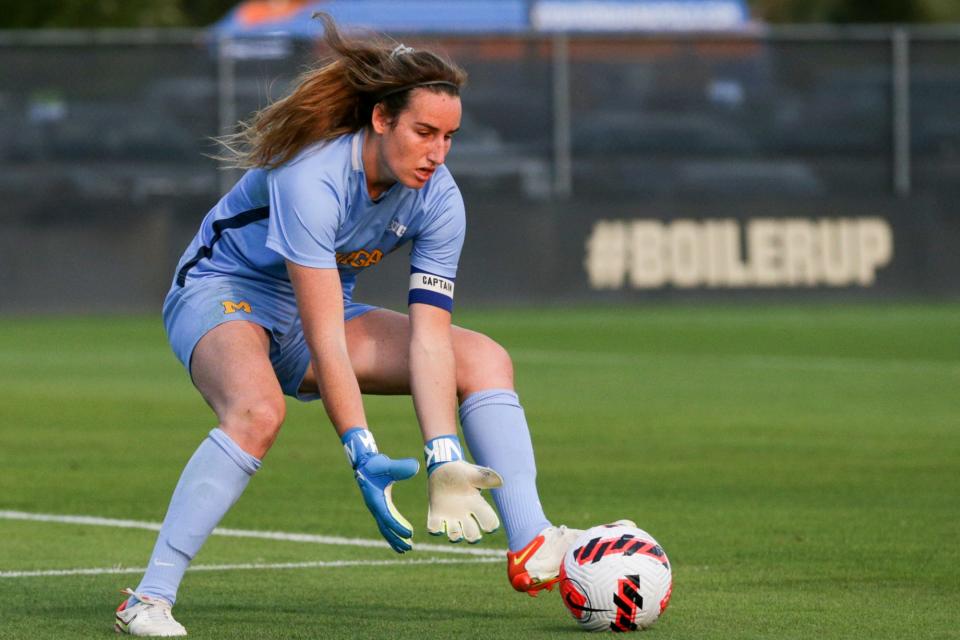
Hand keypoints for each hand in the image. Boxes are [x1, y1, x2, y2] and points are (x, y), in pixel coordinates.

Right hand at [343, 428, 418, 552]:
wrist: (364, 463)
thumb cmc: (375, 464)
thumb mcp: (387, 465)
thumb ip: (401, 467)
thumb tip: (416, 466)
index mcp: (376, 501)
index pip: (388, 518)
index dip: (398, 527)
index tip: (410, 534)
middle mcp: (375, 507)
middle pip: (385, 528)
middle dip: (396, 539)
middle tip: (409, 548)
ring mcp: (376, 508)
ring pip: (385, 528)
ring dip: (394, 539)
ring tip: (406, 549)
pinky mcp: (379, 506)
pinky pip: (386, 523)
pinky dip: (393, 531)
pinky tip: (401, 536)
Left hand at [427, 460, 502, 542]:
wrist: (442, 468)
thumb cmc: (461, 472)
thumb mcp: (473, 474)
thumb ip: (485, 478)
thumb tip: (500, 482)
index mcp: (477, 505)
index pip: (489, 520)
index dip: (490, 525)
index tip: (489, 525)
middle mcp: (465, 514)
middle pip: (472, 535)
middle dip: (472, 536)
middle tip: (469, 528)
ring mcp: (450, 516)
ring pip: (455, 536)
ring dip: (455, 535)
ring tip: (454, 527)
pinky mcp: (436, 514)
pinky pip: (435, 528)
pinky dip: (435, 529)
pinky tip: (437, 522)